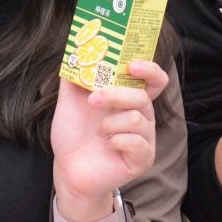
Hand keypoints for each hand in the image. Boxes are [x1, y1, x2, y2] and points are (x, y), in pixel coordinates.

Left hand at [50, 61, 168, 219]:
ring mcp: (144, 139)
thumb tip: (73, 51)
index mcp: (128, 100)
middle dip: (117, 95)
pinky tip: (106, 145)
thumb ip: (74, 77)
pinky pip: (137, 142)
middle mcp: (141, 117)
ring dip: (111, 122)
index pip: (154, 80)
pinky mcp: (142, 159)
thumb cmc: (73, 135)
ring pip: (138, 118)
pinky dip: (116, 140)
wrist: (67, 169)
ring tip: (98, 131)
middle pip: (143, 97)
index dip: (149, 69)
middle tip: (94, 99)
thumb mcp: (69, 102)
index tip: (131, 64)